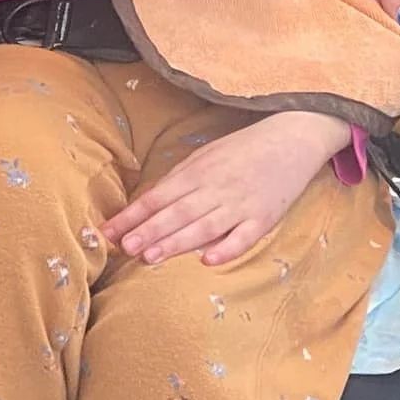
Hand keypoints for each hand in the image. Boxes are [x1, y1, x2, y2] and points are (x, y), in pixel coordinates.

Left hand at [103, 111, 352, 266]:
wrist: (291, 139)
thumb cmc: (241, 150)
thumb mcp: (204, 157)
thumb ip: (178, 181)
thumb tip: (148, 205)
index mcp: (196, 171)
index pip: (157, 196)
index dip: (132, 214)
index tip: (108, 231)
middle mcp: (215, 187)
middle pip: (176, 212)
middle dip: (148, 230)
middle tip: (125, 247)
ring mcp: (241, 203)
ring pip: (204, 226)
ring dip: (176, 243)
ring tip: (150, 257)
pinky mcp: (265, 217)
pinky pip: (244, 237)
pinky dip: (226, 248)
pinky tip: (207, 260)